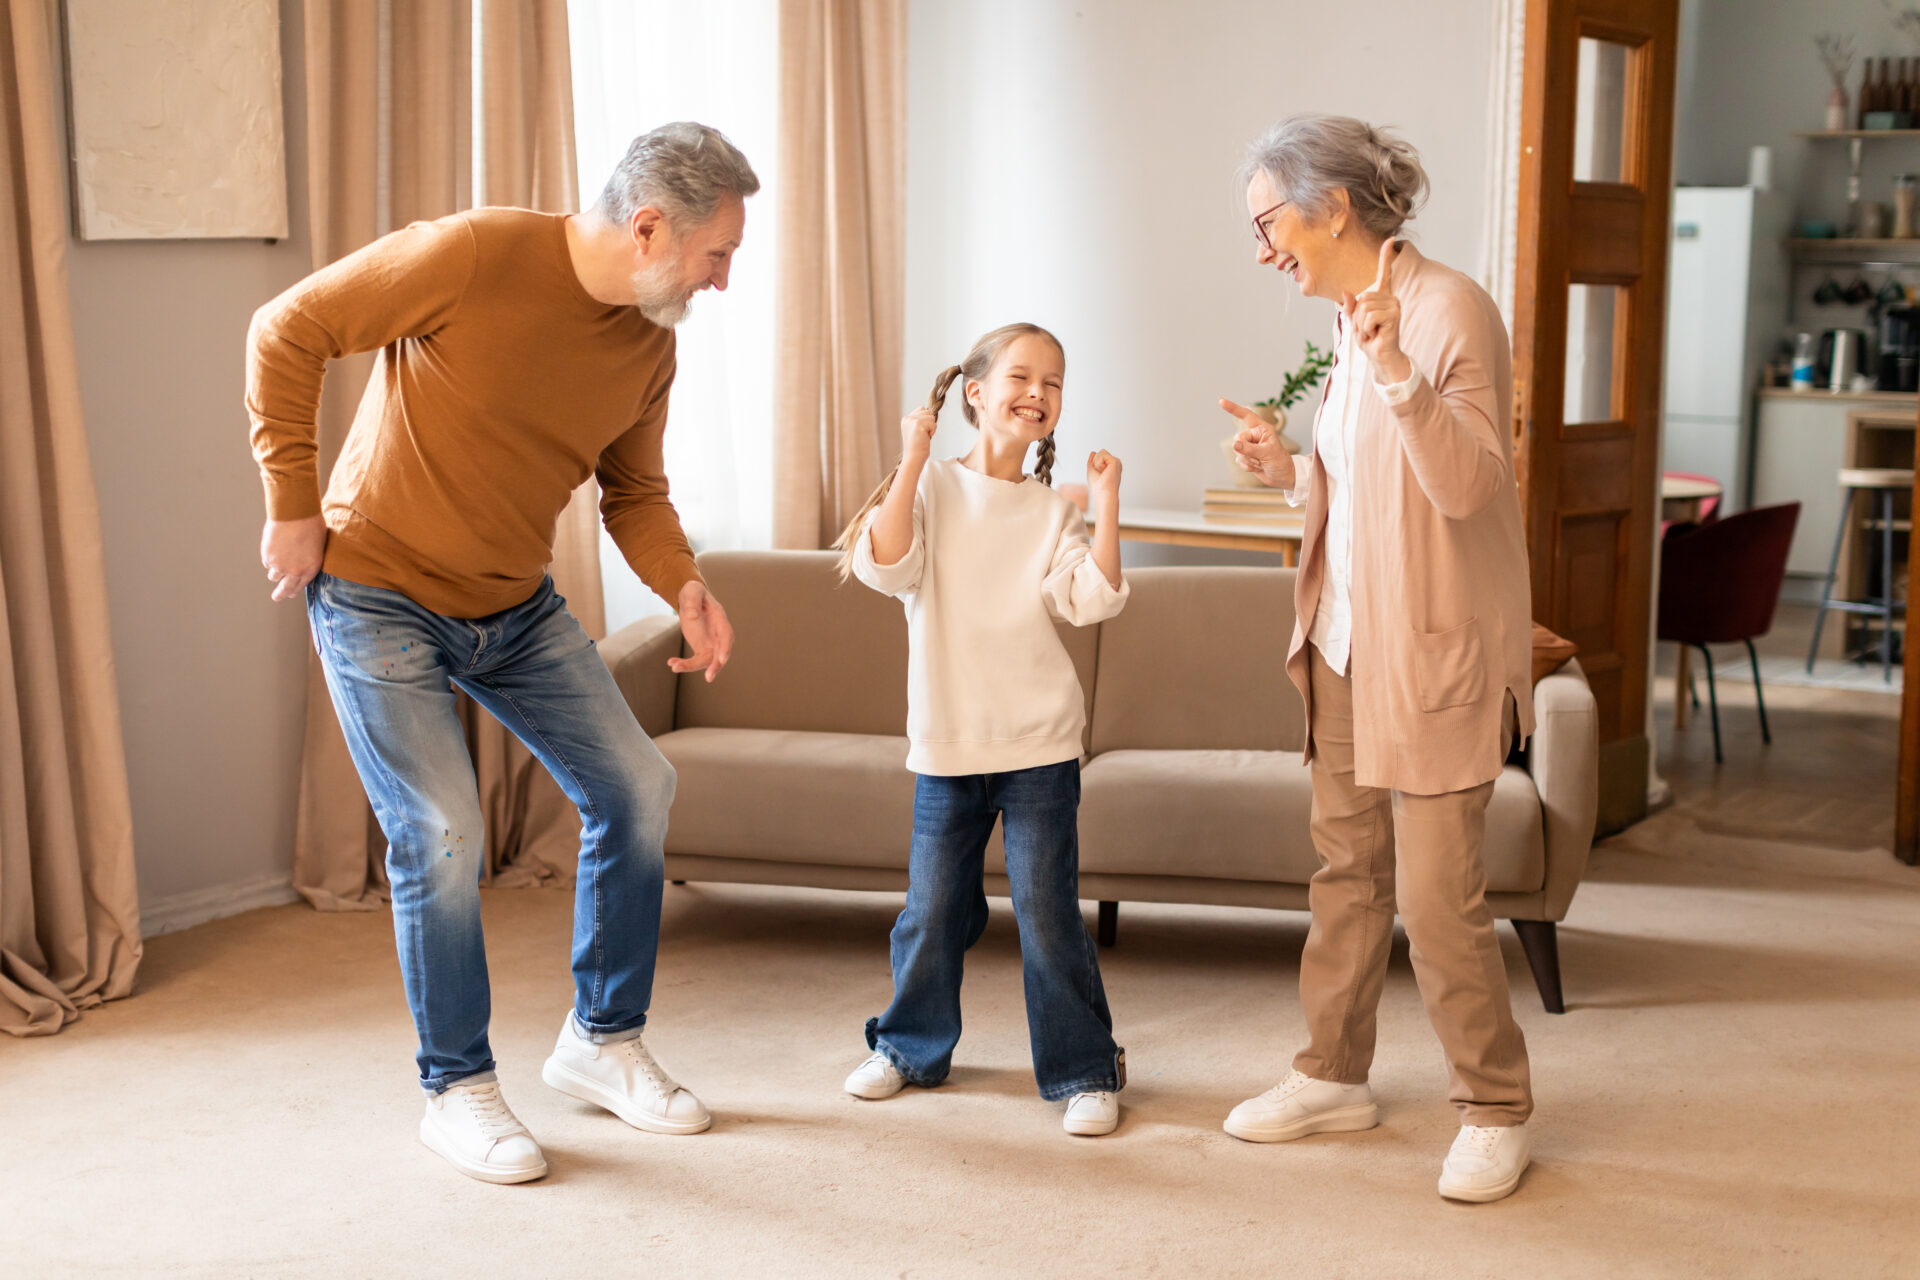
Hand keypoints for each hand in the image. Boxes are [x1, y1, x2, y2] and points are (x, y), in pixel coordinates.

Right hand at [261, 515, 326, 601]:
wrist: (295, 514)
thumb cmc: (311, 524)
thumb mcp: (317, 545)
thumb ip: (309, 558)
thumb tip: (302, 561)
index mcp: (311, 568)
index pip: (301, 585)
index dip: (294, 589)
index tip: (290, 594)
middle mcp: (295, 571)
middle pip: (285, 588)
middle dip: (281, 594)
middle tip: (277, 597)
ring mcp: (280, 565)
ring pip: (274, 576)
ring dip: (275, 571)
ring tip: (277, 564)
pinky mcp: (267, 557)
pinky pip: (266, 562)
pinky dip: (269, 558)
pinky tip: (273, 550)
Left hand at [670, 580, 733, 681]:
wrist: (689, 598)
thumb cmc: (694, 592)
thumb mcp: (692, 592)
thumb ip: (692, 602)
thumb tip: (692, 616)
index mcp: (720, 619)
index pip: (727, 636)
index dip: (726, 648)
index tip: (722, 660)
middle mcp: (718, 634)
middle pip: (720, 653)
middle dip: (715, 666)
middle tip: (708, 678)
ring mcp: (710, 643)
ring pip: (706, 661)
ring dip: (692, 667)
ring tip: (674, 667)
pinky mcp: (701, 648)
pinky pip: (695, 660)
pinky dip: (684, 664)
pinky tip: (671, 663)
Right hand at [899, 406, 936, 468]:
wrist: (913, 457)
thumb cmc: (917, 446)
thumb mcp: (916, 430)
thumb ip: (921, 420)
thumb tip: (931, 412)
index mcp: (906, 419)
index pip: (922, 409)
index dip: (926, 420)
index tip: (921, 431)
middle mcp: (908, 418)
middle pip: (928, 412)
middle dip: (929, 423)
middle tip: (922, 435)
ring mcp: (912, 421)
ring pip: (931, 417)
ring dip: (931, 428)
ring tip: (923, 436)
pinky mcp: (918, 425)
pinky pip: (933, 424)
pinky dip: (932, 432)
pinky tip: (925, 438)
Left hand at [1086, 449, 1121, 510]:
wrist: (1103, 495)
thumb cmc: (1098, 488)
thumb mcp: (1092, 471)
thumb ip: (1092, 461)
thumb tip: (1093, 452)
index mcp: (1111, 467)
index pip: (1100, 455)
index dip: (1095, 464)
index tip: (1099, 475)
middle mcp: (1115, 464)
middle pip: (1101, 452)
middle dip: (1096, 462)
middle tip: (1100, 474)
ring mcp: (1116, 462)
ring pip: (1101, 452)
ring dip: (1097, 463)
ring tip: (1102, 473)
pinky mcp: (1115, 461)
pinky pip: (1102, 455)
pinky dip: (1098, 464)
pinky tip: (1103, 471)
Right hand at [1219, 399, 1294, 489]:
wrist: (1283, 477)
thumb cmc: (1280, 462)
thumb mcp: (1267, 454)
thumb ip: (1249, 448)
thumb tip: (1234, 444)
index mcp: (1262, 429)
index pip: (1246, 415)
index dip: (1233, 408)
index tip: (1221, 401)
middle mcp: (1255, 436)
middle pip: (1238, 438)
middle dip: (1245, 450)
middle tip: (1259, 457)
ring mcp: (1250, 446)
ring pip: (1237, 451)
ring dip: (1248, 460)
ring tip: (1261, 463)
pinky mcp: (1246, 457)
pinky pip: (1238, 460)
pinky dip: (1247, 467)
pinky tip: (1258, 467)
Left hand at [1341, 238, 1410, 383]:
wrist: (1381, 356)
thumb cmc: (1370, 338)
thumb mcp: (1354, 321)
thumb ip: (1350, 307)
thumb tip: (1347, 293)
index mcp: (1381, 296)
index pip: (1383, 273)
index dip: (1385, 256)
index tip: (1390, 239)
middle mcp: (1390, 297)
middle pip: (1361, 298)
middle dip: (1357, 317)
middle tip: (1366, 328)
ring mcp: (1394, 305)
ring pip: (1364, 308)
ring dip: (1361, 324)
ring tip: (1371, 331)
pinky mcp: (1394, 315)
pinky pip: (1369, 317)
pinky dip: (1366, 329)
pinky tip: (1375, 334)